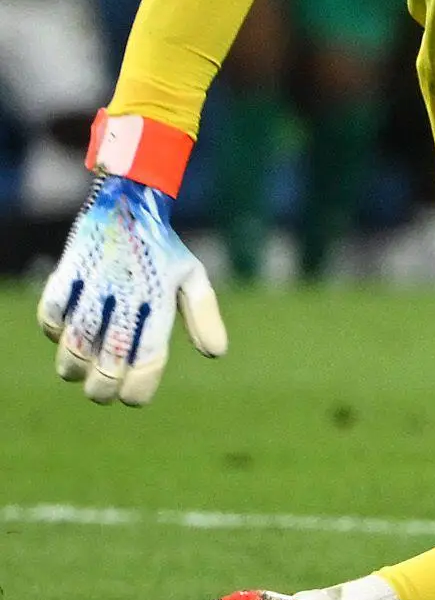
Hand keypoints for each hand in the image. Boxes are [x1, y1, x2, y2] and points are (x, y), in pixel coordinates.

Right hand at [38, 171, 226, 405]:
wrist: (130, 202)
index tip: (132, 397)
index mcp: (160, 298)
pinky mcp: (69, 270)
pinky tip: (62, 334)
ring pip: (75, 341)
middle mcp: (128, 292)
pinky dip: (52, 330)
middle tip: (101, 393)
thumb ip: (203, 315)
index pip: (148, 357)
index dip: (138, 387)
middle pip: (109, 357)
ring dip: (73, 366)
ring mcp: (96, 281)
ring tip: (79, 373)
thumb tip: (217, 354)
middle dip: (102, 387)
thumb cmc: (162, 249)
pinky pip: (51, 312)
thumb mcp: (191, 276)